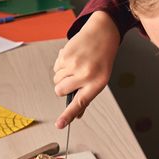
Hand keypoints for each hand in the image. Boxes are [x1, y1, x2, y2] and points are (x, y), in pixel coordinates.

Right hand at [54, 11, 119, 128]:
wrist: (102, 33)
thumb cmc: (102, 58)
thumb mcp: (100, 79)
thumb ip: (87, 96)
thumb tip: (77, 114)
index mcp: (97, 83)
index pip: (79, 103)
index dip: (68, 115)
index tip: (59, 125)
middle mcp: (85, 74)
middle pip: (60, 91)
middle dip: (62, 88)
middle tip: (72, 80)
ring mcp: (74, 64)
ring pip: (56, 80)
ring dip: (62, 76)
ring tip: (75, 66)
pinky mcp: (65, 55)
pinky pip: (55, 68)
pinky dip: (61, 65)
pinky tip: (72, 59)